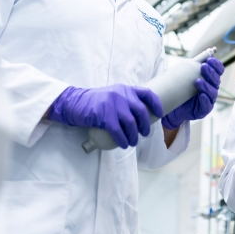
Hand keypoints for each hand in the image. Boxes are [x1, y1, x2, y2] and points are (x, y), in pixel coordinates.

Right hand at [48, 85, 163, 148]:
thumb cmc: (94, 102)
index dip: (156, 104)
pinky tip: (123, 145)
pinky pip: (118, 131)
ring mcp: (112, 104)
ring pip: (131, 124)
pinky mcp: (104, 116)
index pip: (147, 93)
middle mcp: (121, 94)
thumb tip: (140, 115)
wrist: (74, 103)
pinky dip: (123, 140)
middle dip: (145, 125)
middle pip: (141, 111)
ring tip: (133, 142)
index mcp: (125, 88)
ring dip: (134, 136)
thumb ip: (125, 100)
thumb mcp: (112, 95)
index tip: (160, 114)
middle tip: (144, 134)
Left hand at [161, 57, 223, 129]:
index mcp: (211, 78)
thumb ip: (196, 64)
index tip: (210, 59)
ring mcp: (209, 99)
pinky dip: (205, 99)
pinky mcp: (204, 109)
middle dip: (211, 73)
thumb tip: (206, 51)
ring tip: (198, 81)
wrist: (174, 104)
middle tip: (203, 66)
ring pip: (213, 92)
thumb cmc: (182, 87)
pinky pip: (208, 105)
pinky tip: (201, 95)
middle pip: (216, 80)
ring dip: (206, 86)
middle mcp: (212, 88)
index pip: (218, 70)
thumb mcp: (188, 74)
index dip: (216, 64)